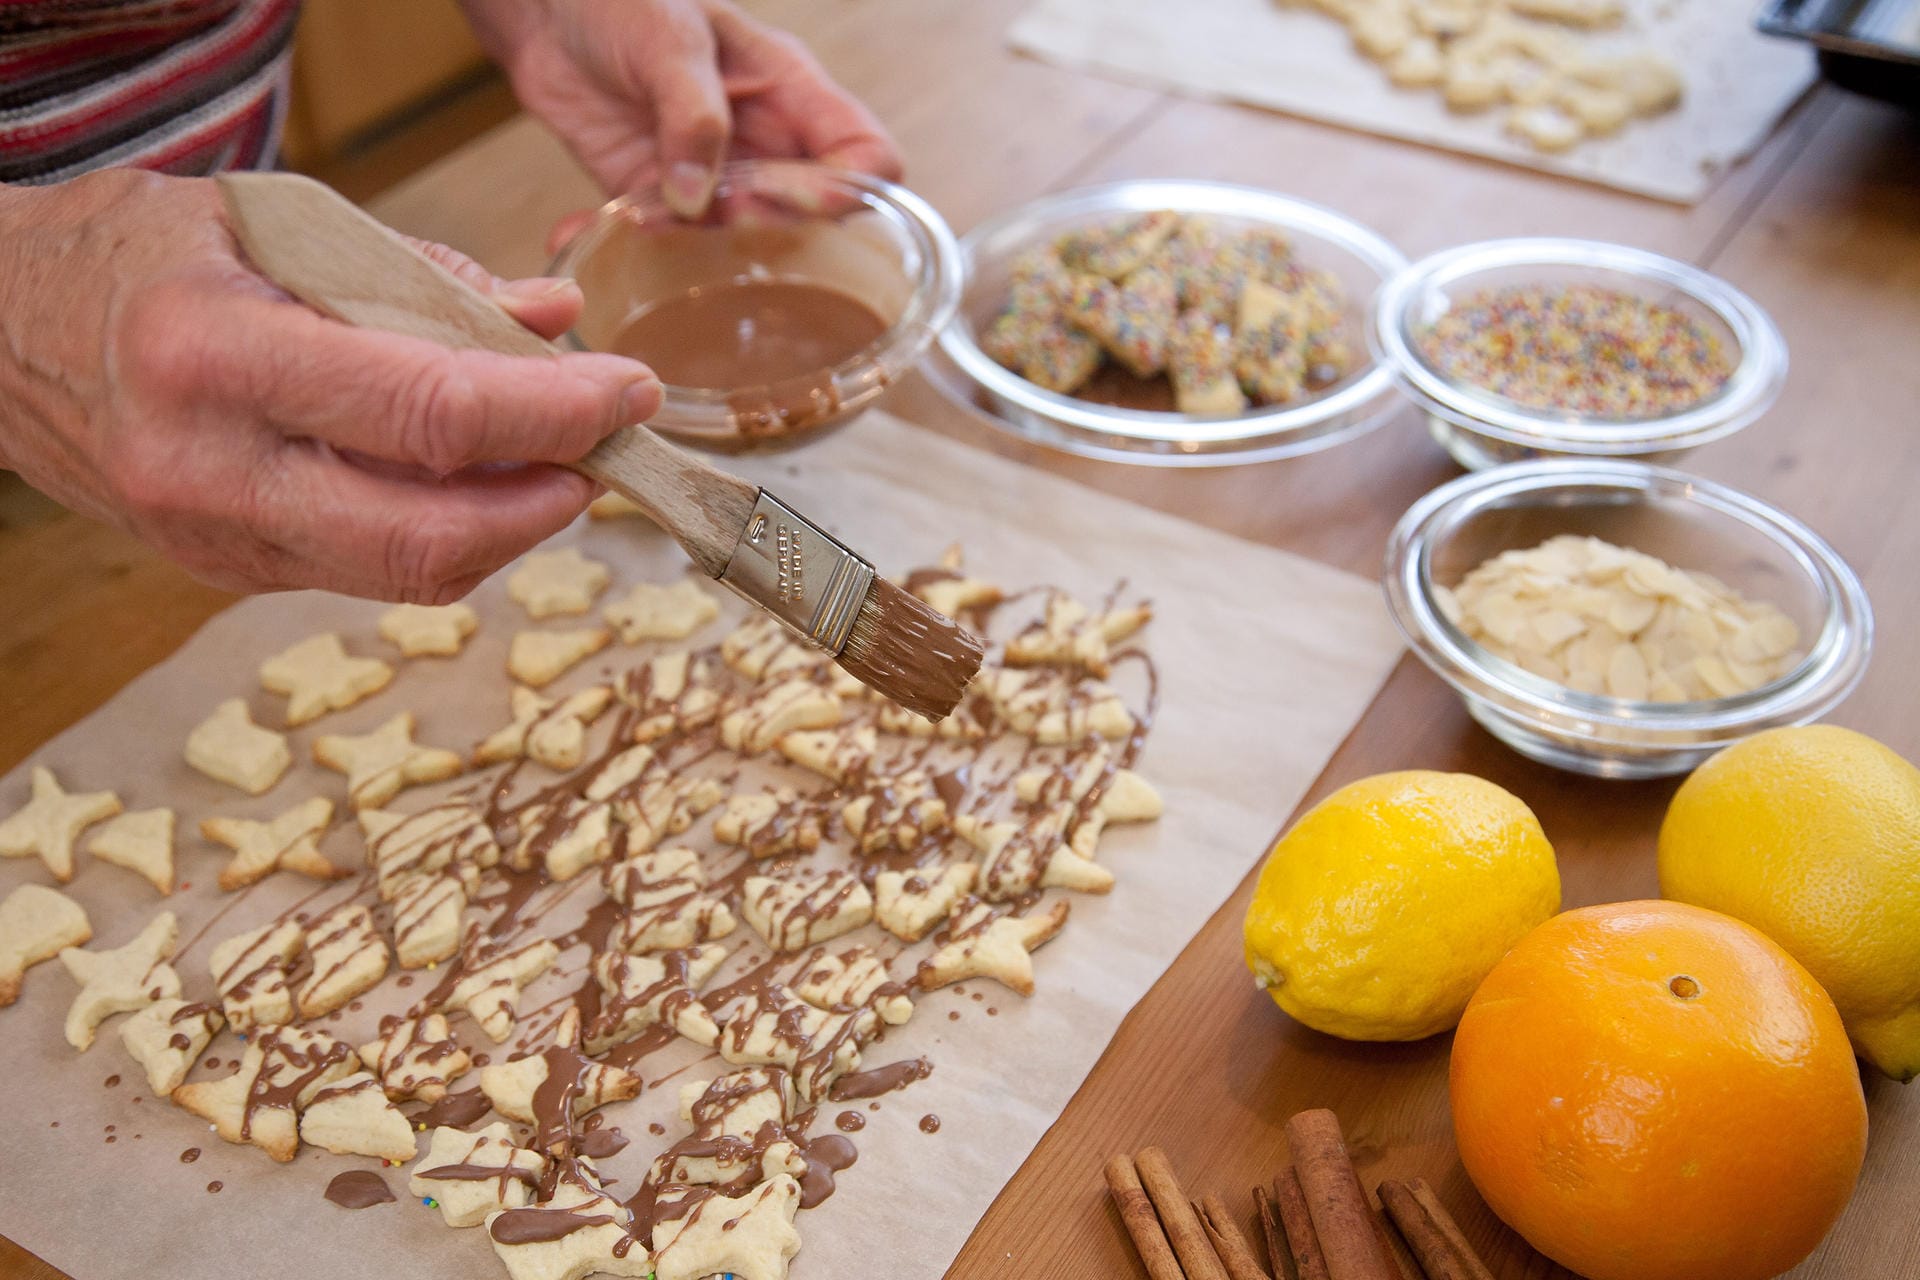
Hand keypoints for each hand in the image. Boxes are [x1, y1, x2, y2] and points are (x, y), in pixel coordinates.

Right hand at [0, 169, 660, 601]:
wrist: (0, 332)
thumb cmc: (141, 257)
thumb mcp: (277, 222)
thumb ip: (424, 277)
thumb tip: (555, 314)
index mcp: (216, 356)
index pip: (428, 415)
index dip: (553, 413)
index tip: (628, 389)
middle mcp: (210, 468)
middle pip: (430, 536)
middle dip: (551, 499)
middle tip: (611, 448)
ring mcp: (215, 539)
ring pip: (411, 573)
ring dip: (513, 526)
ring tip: (560, 459)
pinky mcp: (231, 572)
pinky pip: (373, 572)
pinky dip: (452, 532)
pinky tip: (483, 483)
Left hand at [463, 0, 900, 220]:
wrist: (548, 11)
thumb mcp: (667, 37)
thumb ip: (692, 113)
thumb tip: (699, 199)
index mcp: (791, 91)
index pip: (866, 155)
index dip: (853, 189)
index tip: (808, 202)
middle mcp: (765, 143)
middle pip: (810, 216)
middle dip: (771, 226)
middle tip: (722, 212)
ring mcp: (715, 178)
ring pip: (738, 242)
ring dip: (697, 247)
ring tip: (646, 217)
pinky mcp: (658, 200)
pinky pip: (664, 242)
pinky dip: (627, 246)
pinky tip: (585, 229)